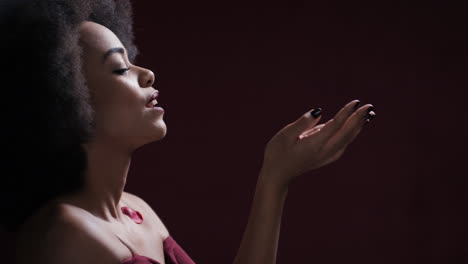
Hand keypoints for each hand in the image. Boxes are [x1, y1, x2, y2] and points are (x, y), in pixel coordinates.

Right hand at [260, 99, 375, 187]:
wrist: (277, 175)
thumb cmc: (277, 153)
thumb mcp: (285, 135)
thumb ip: (303, 123)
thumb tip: (318, 112)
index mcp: (314, 145)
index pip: (335, 126)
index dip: (346, 113)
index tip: (355, 102)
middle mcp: (324, 152)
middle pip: (346, 133)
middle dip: (358, 119)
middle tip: (369, 106)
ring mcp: (326, 156)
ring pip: (347, 140)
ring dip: (358, 127)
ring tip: (368, 115)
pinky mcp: (326, 158)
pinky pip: (343, 144)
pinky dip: (351, 134)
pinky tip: (354, 128)